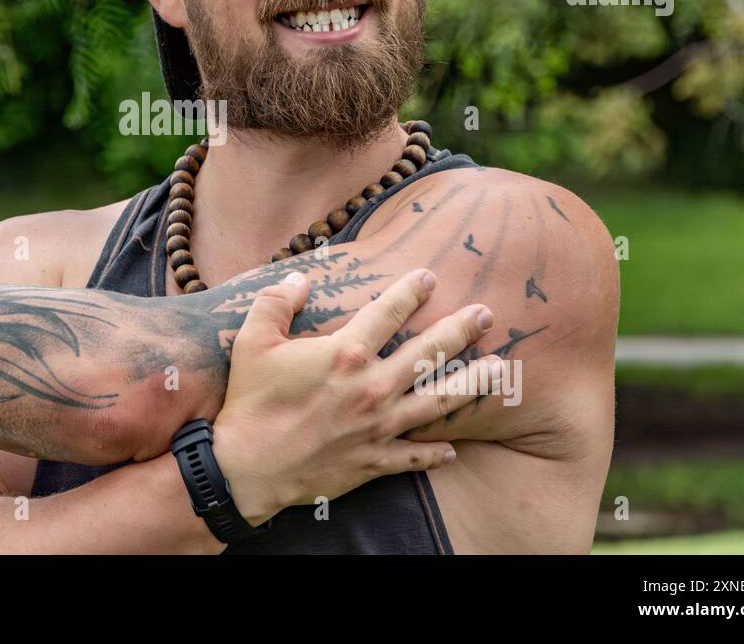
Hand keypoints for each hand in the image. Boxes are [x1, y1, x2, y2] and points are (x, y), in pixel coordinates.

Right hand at [213, 268, 500, 523]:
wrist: (247, 468)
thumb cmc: (250, 401)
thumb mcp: (252, 340)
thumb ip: (276, 302)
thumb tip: (300, 278)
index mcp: (345, 354)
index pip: (388, 312)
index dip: (411, 290)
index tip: (430, 276)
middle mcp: (371, 388)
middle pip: (429, 353)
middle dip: (460, 330)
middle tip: (485, 314)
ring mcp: (378, 428)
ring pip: (437, 402)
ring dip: (470, 384)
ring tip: (497, 369)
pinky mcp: (373, 461)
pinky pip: (414, 456)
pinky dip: (435, 453)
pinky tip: (453, 449)